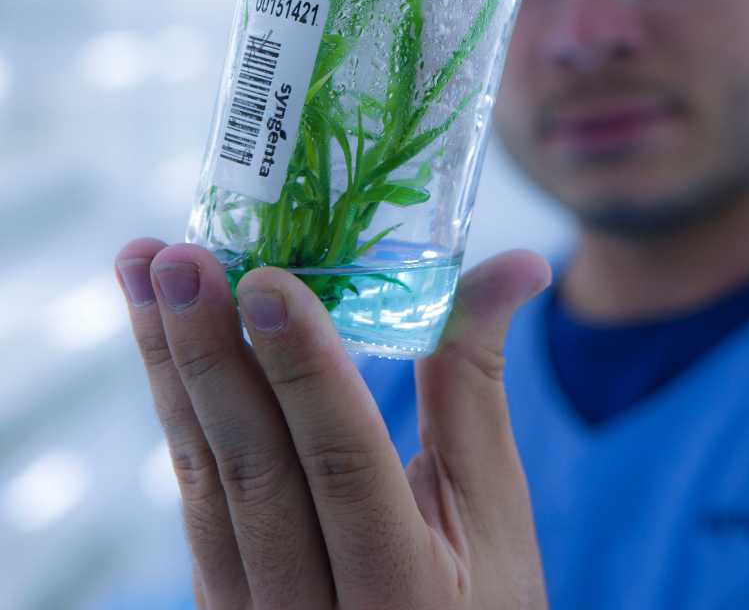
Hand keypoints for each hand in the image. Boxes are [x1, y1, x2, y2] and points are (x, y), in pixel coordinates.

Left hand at [115, 238, 550, 609]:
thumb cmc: (482, 594)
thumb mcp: (492, 502)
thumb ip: (477, 381)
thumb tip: (519, 264)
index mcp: (404, 591)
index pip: (344, 466)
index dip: (304, 370)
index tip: (266, 281)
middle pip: (252, 470)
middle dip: (209, 352)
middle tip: (178, 258)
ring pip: (203, 478)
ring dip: (170, 367)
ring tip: (144, 272)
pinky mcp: (220, 598)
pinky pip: (195, 494)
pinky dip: (180, 408)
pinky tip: (165, 340)